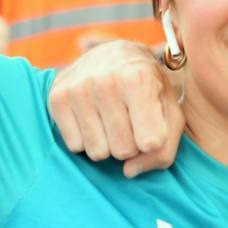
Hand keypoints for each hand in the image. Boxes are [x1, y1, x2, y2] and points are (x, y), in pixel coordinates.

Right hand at [48, 40, 182, 176]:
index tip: (151, 124)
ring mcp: (78, 89)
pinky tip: (93, 117)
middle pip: (123, 151)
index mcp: (138, 79)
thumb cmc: (149, 89)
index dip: (152, 141)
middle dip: (130, 144)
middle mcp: (105, 81)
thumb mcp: (170, 113)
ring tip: (111, 119)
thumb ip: (164, 150)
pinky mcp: (57, 98)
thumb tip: (129, 171)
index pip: (150, 142)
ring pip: (97, 152)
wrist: (114, 56)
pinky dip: (86, 139)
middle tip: (130, 121)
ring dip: (107, 143)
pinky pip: (75, 146)